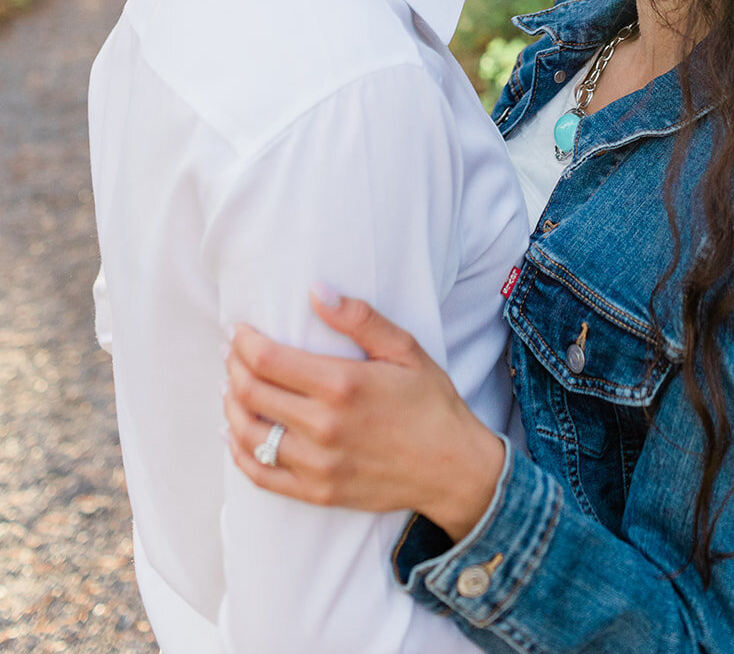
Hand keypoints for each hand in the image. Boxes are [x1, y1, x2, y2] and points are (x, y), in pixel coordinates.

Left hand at [224, 290, 505, 540]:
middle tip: (232, 352)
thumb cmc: (430, 402)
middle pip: (251, 393)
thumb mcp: (404, 348)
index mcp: (342, 384)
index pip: (268, 360)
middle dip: (233, 366)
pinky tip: (235, 433)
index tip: (238, 329)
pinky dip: (239, 451)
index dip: (243, 342)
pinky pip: (261, 475)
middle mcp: (323, 426)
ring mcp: (317, 464)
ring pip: (249, 434)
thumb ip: (358, 318)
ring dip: (232, 405)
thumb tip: (315, 290)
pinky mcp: (317, 493)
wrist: (452, 468)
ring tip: (233, 385)